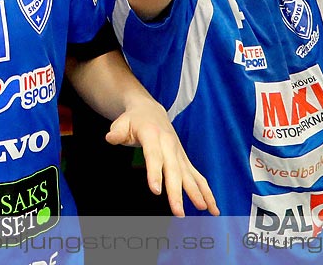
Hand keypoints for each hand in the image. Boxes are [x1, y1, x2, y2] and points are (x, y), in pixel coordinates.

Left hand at [106, 97, 216, 216]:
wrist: (151, 111)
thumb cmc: (134, 120)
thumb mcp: (121, 122)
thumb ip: (116, 132)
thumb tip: (110, 138)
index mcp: (152, 134)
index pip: (153, 156)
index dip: (155, 173)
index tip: (156, 191)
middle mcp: (169, 144)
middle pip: (173, 170)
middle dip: (177, 192)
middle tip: (178, 212)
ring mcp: (179, 153)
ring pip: (190, 174)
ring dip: (198, 193)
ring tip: (204, 209)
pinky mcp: (184, 160)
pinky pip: (197, 176)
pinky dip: (207, 191)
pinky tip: (213, 208)